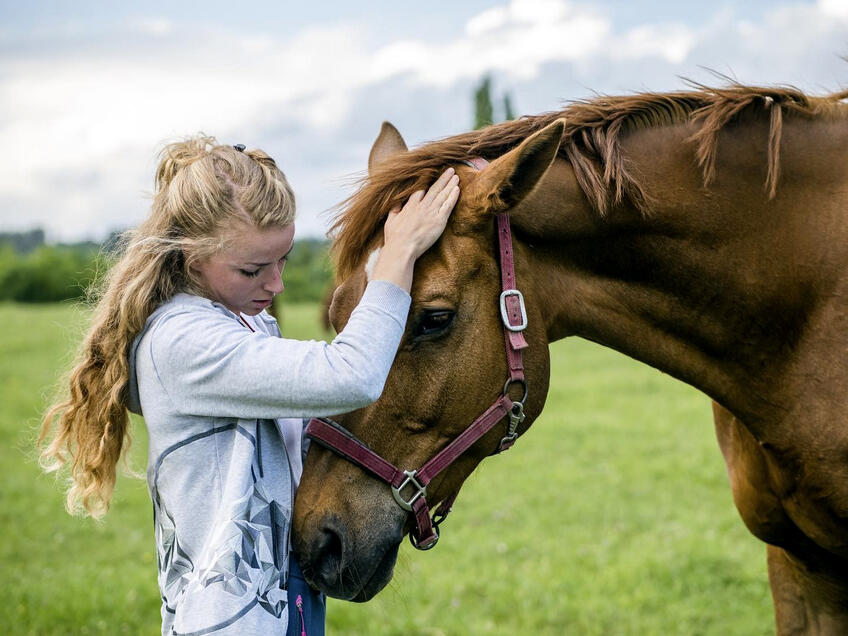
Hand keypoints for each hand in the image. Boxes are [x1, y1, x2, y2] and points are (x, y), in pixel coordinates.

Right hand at [372, 168, 459, 290]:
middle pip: (434, 188)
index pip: (420, 190)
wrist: (402, 248)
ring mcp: (431, 212)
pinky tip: (457, 189)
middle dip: (443, 178)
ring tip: (456, 176)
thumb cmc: (394, 238)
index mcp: (410, 206)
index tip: (433, 175)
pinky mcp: (439, 220)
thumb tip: (395, 203)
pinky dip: (453, 196)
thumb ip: (394, 210)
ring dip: (450, 184)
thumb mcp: (390, 221)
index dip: (427, 182)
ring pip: (443, 194)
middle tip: (451, 170)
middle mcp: (421, 206)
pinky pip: (448, 205)